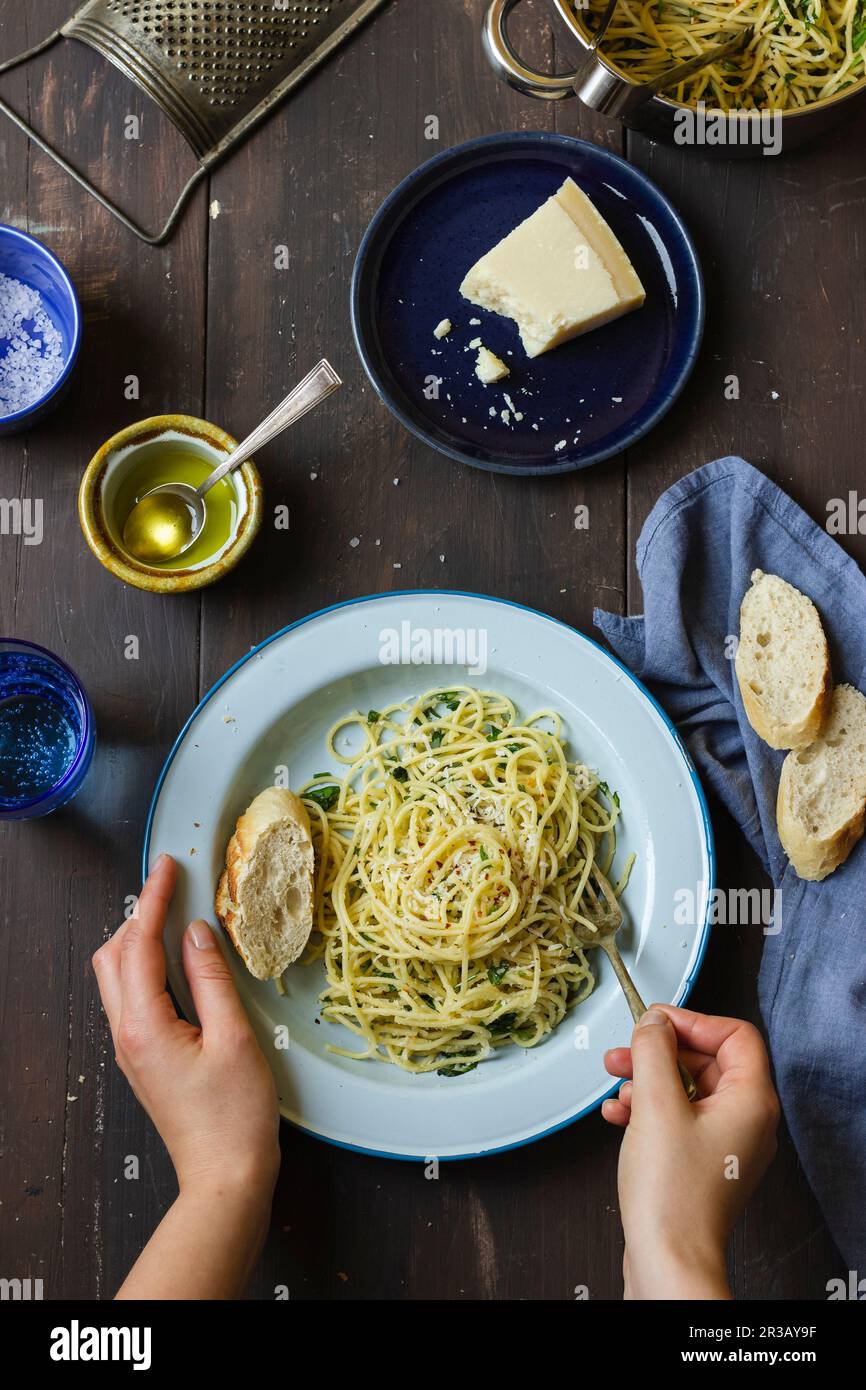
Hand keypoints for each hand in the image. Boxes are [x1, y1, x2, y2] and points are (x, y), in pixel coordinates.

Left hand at [93, 854, 280, 1297]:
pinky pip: (131, 999)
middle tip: (169, 886)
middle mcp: (127, 1035)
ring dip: (137, 940)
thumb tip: (197, 933)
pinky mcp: (144, 1059)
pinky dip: (144, 967)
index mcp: (145, 1025)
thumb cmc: (235, 1115)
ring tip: (170, 914)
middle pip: (113, 957)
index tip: (168, 867)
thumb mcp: (234, 1036)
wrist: (225, 1176)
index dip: (154, 900)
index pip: (139, 944)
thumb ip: (212, 977)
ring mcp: (131, 1050)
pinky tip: (173, 961)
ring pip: (116, 978)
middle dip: (137, 915)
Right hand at [603, 1005, 779, 1300]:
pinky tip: (618, 1116)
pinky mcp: (702, 1163)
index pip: (734, 1034)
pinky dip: (647, 1109)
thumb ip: (654, 1052)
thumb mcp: (656, 1105)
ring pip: (687, 1089)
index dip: (693, 1020)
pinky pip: (677, 1118)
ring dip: (647, 1080)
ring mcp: (725, 1144)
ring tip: (615, 1084)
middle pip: (706, 1060)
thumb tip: (654, 1022)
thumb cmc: (673, 1195)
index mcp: (751, 1101)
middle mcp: (746, 1120)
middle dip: (659, 1052)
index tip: (656, 1021)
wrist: (669, 1260)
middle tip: (625, 1051)